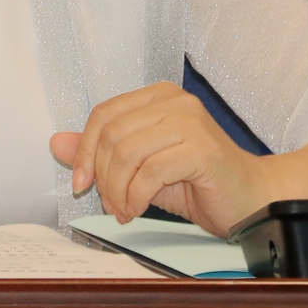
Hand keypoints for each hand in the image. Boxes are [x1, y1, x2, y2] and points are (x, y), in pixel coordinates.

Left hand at [49, 82, 273, 236]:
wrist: (252, 199)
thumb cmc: (197, 182)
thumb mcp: (140, 167)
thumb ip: (101, 152)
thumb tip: (56, 141)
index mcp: (159, 97)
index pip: (104, 114)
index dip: (85, 150)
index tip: (80, 184)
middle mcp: (175, 101)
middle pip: (113, 134)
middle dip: (103, 177)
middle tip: (109, 205)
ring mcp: (191, 121)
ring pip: (128, 152)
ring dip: (118, 190)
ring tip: (124, 210)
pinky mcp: (203, 148)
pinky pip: (152, 171)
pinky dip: (137, 196)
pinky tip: (138, 210)